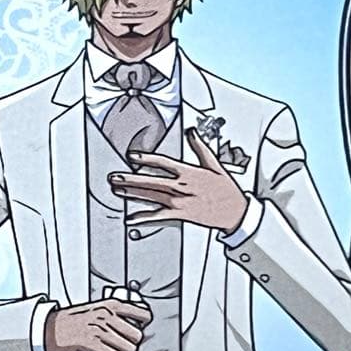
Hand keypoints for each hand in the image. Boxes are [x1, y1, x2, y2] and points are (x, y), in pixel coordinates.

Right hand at [44, 299, 152, 350]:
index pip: (142, 313)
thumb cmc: (73, 320)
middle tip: (126, 343)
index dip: (144, 323)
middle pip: (137, 335)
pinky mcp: (92, 344)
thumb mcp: (97, 308)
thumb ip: (116, 314)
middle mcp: (107, 316)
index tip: (142, 327)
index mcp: (110, 305)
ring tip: (118, 350)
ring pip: (129, 348)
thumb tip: (136, 323)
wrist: (50, 328)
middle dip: (133, 342)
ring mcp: (99, 329)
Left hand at [108, 128, 247, 232]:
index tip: (132, 156)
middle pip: (151, 181)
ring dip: (133, 193)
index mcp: (189, 172)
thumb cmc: (226, 189)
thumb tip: (192, 132)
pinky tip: (131, 218)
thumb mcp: (215, 164)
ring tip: (118, 190)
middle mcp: (182, 187)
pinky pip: (158, 216)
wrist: (235, 212)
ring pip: (151, 196)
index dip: (146, 159)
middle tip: (114, 177)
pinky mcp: (180, 215)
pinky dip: (144, 218)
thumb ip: (200, 147)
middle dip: (130, 179)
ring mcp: (180, 202)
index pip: (163, 163)